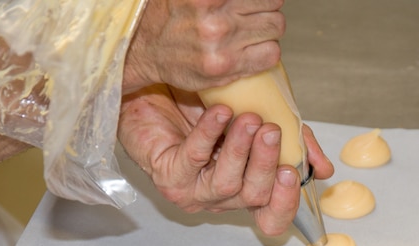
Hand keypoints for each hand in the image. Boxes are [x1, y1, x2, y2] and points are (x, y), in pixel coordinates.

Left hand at [118, 85, 333, 235]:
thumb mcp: (264, 120)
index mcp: (247, 189)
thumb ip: (294, 143)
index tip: (292, 174)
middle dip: (266, 164)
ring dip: (240, 150)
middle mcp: (222, 198)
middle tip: (271, 131)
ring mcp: (194, 191)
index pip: (271, 217)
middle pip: (254, 196)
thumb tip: (323, 169)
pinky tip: (219, 114)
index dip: (285, 204)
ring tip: (248, 119)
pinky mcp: (168, 175)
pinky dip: (210, 134)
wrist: (161, 88)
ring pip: (226, 183)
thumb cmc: (212, 109)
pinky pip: (194, 158)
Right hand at [123, 0, 284, 93]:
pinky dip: (267, 51)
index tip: (254, 1)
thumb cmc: (168, 14)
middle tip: (252, 12)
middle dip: (266, 6)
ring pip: (275, 27)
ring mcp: (222, 44)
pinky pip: (271, 54)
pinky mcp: (226, 67)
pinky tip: (253, 49)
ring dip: (268, 28)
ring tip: (251, 30)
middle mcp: (215, 17)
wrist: (143, 50)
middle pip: (273, 2)